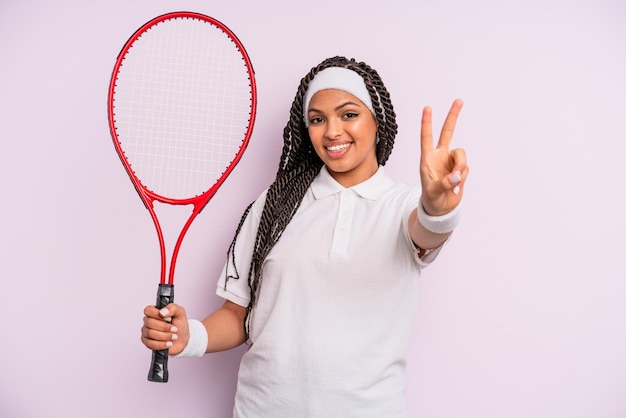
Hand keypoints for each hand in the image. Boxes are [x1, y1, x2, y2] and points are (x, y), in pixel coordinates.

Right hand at [141, 303, 189, 354]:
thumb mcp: (180, 313)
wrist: (182, 339)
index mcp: (155, 312)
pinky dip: (161, 344)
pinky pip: (150, 344)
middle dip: (164, 327)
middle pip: (149, 322)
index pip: (148, 310)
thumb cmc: (180, 325)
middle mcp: (148, 321)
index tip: (169, 318)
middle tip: (174, 329)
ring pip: (150, 333)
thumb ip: (172, 308)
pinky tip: (168, 343)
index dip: (157, 314)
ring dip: (165, 336)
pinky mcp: (147, 342)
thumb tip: (162, 311)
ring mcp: (146, 332)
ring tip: (174, 336)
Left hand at [420, 98, 468, 215]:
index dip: (427, 123)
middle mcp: (440, 156)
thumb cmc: (431, 199)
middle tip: (459, 100)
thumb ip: (444, 183)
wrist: (441, 208)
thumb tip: (457, 175)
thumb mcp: (433, 192)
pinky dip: (463, 177)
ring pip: (462, 155)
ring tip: (455, 182)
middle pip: (447, 132)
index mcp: (427, 159)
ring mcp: (451, 161)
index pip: (426, 137)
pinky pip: (466, 168)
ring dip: (460, 168)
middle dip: (453, 116)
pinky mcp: (461, 168)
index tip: (427, 108)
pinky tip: (456, 186)